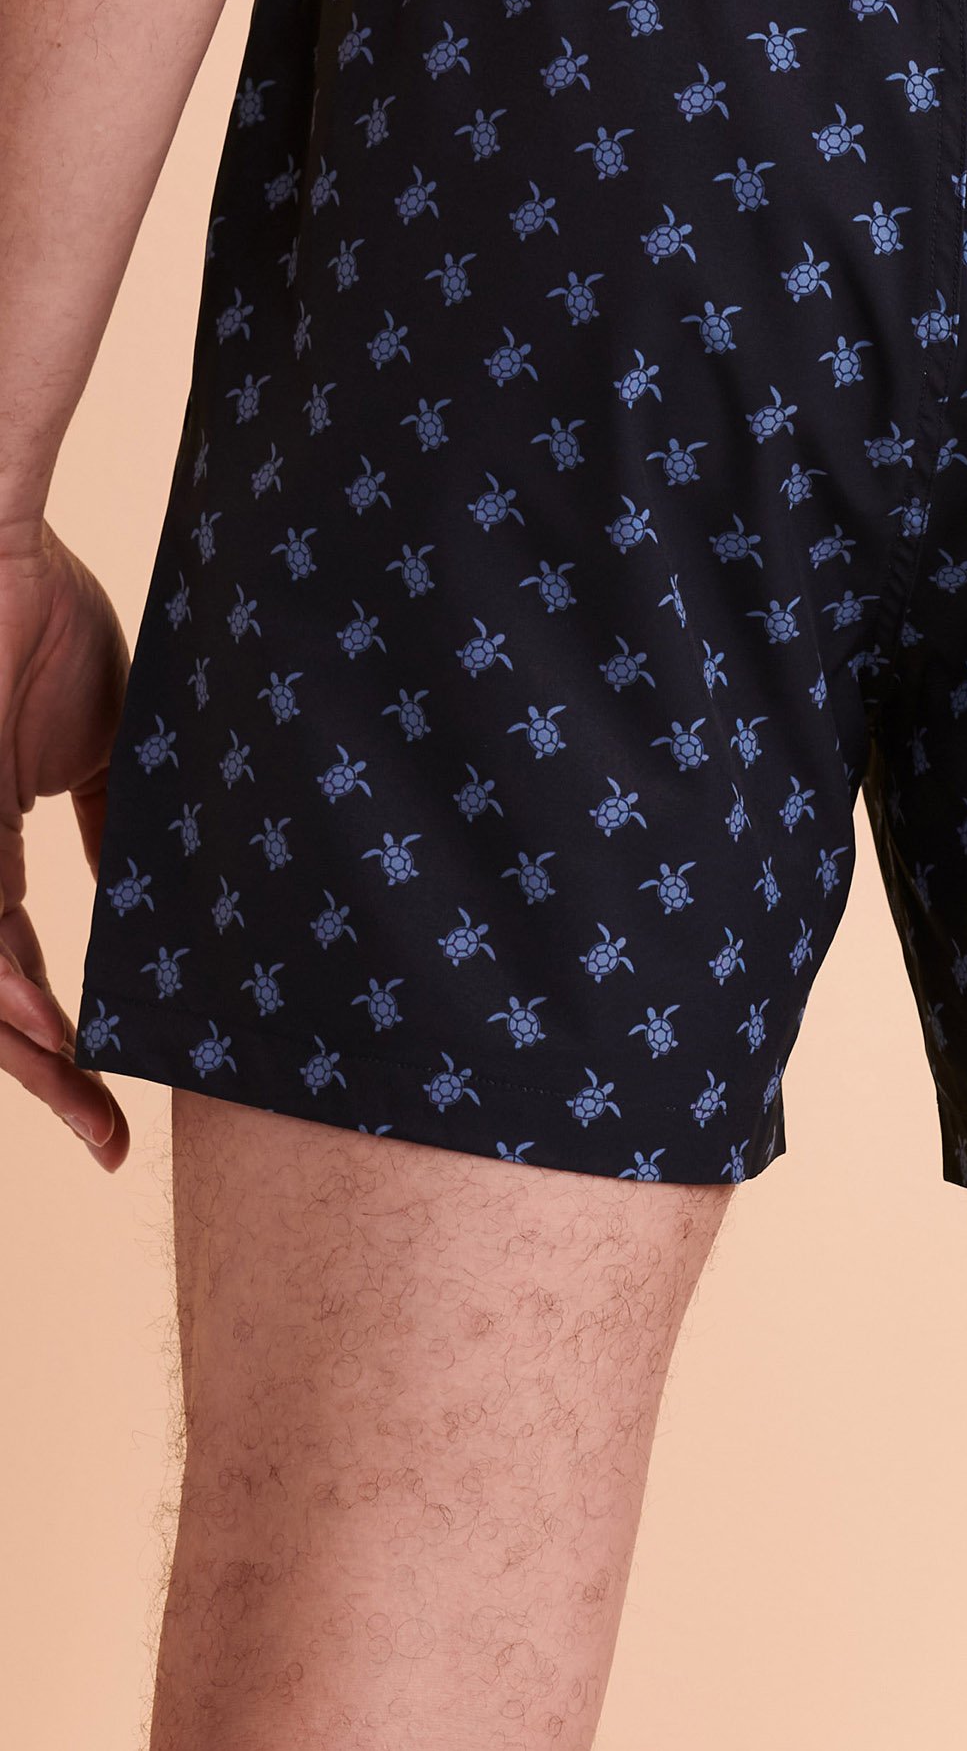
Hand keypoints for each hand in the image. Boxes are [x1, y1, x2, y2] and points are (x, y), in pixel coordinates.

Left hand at [0, 520, 130, 1166]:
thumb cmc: (43, 621)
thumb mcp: (102, 744)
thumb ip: (115, 824)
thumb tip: (159, 900)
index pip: (22, 969)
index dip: (66, 1037)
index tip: (124, 1095)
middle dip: (46, 1076)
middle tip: (111, 1138)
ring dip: (25, 1054)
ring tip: (88, 1103)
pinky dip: (7, 988)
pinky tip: (52, 1029)